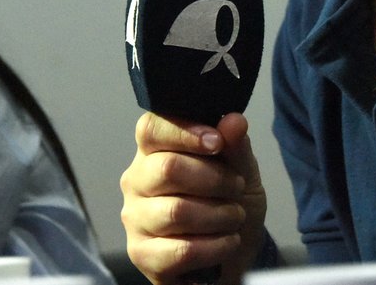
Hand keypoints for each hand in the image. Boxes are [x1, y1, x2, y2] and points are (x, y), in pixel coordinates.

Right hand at [120, 111, 266, 284]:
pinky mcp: (142, 255)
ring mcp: (135, 218)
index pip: (151, 129)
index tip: (217, 142)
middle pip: (167, 168)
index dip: (185, 132)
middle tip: (236, 187)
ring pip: (177, 211)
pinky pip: (182, 250)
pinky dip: (215, 246)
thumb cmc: (227, 203)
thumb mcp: (240, 170)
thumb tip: (234, 121)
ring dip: (220, 215)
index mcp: (153, 151)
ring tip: (234, 217)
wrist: (232, 254)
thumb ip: (234, 145)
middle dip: (215, 179)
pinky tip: (227, 242)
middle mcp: (136, 181)